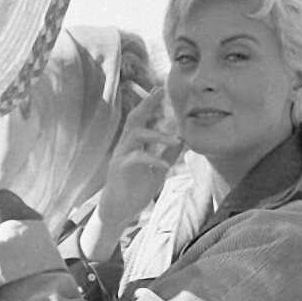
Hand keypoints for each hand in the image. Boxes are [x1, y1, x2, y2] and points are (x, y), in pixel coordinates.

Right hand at [98, 87, 182, 227]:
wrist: (119, 212)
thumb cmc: (134, 191)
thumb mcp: (156, 171)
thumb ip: (167, 156)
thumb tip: (183, 142)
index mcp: (133, 145)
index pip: (141, 119)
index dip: (149, 104)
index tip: (160, 89)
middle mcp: (124, 146)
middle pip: (134, 119)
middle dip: (147, 104)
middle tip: (160, 92)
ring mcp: (120, 156)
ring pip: (136, 134)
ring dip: (158, 135)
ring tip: (175, 141)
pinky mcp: (118, 169)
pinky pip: (136, 157)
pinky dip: (153, 159)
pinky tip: (165, 166)